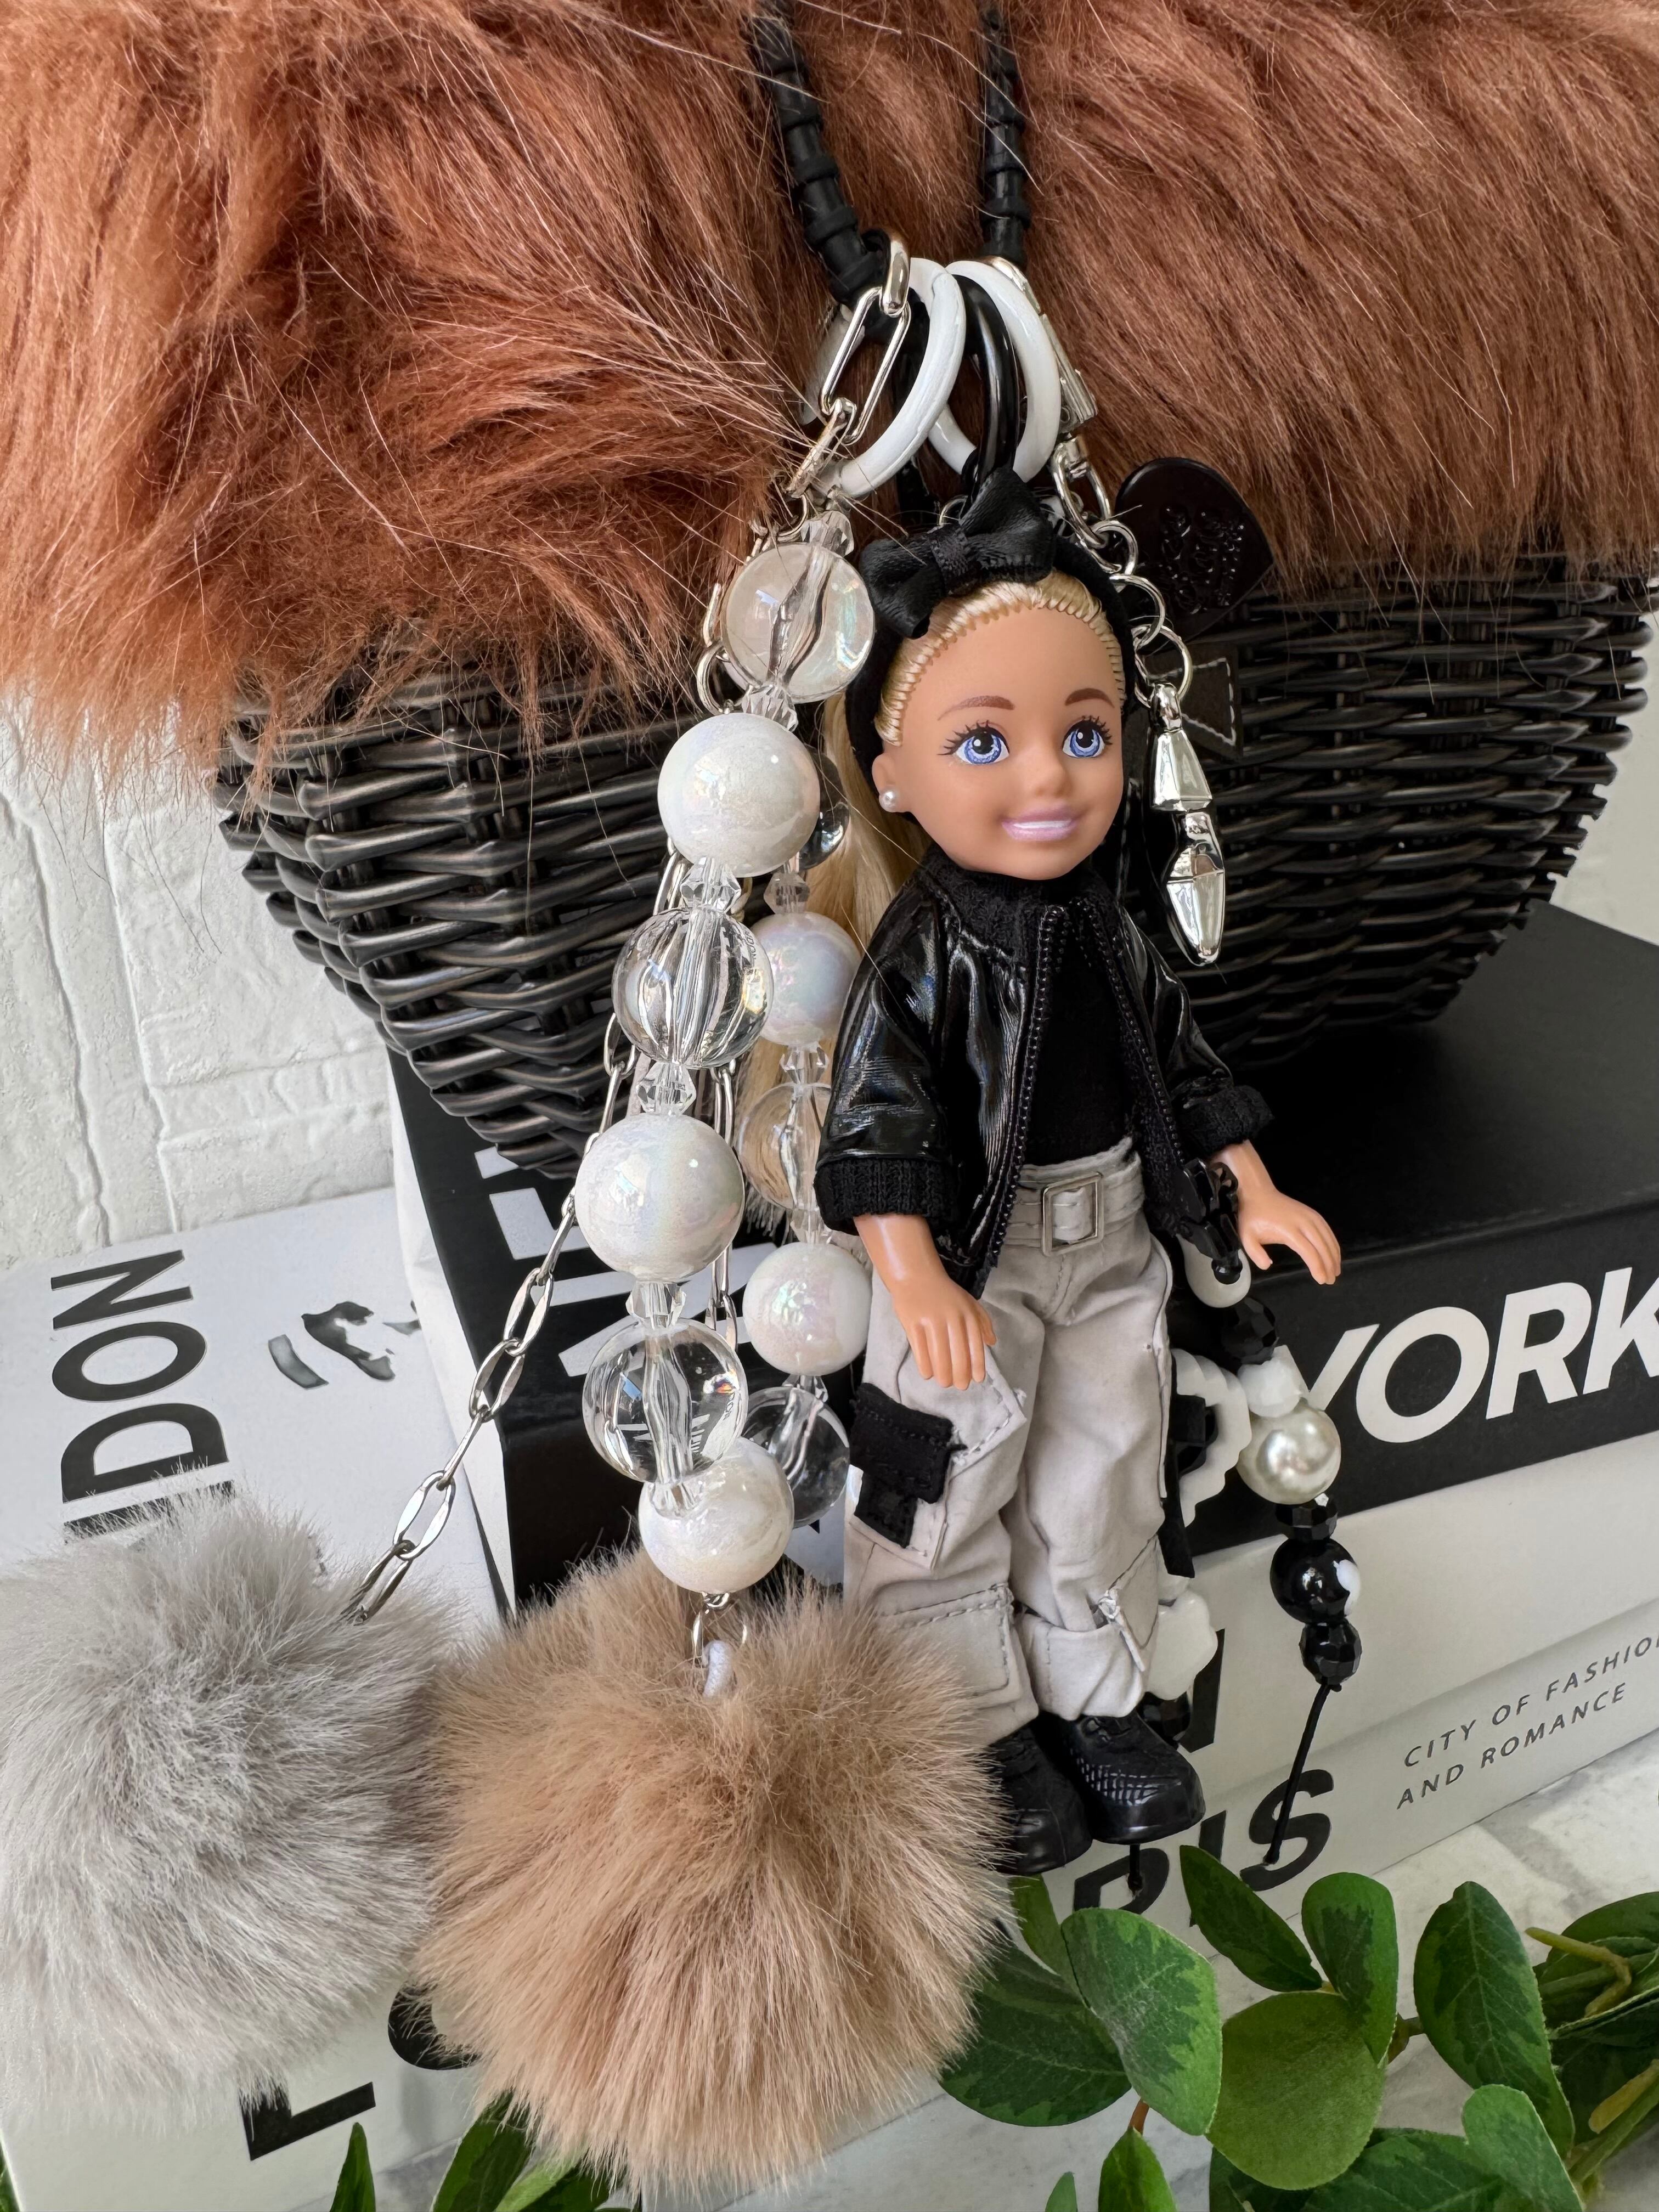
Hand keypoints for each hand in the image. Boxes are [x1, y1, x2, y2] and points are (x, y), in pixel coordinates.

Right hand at [853, 1211, 997, 1388]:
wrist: (916, 1276)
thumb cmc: (945, 1292)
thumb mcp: (969, 1302)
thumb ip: (982, 1322)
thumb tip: (992, 1343)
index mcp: (967, 1314)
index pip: (974, 1344)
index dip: (976, 1364)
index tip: (976, 1379)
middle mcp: (951, 1318)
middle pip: (957, 1354)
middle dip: (960, 1374)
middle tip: (959, 1386)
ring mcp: (931, 1321)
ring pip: (939, 1356)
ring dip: (943, 1374)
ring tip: (944, 1383)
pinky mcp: (913, 1324)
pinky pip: (920, 1350)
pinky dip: (925, 1365)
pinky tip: (928, 1373)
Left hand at [1212, 1142, 1341, 1285]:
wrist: (1259, 1193)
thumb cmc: (1252, 1217)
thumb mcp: (1247, 1237)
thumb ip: (1256, 1254)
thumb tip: (1268, 1266)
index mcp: (1288, 1230)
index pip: (1308, 1251)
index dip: (1317, 1266)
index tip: (1322, 1280)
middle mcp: (1304, 1222)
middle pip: (1322, 1246)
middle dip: (1329, 1264)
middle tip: (1331, 1280)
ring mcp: (1310, 1216)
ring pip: (1328, 1238)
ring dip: (1334, 1255)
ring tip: (1336, 1271)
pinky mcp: (1313, 1214)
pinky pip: (1328, 1230)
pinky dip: (1333, 1243)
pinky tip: (1335, 1254)